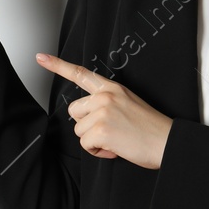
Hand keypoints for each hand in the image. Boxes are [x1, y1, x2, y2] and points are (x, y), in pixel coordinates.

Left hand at [35, 53, 173, 168]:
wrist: (168, 143)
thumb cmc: (150, 129)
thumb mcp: (128, 104)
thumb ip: (106, 103)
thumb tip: (87, 115)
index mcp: (112, 88)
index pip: (81, 74)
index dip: (58, 65)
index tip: (41, 57)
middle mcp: (105, 96)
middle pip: (74, 111)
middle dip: (87, 125)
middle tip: (112, 131)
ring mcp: (102, 111)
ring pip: (79, 130)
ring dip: (94, 140)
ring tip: (117, 139)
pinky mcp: (100, 129)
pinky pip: (85, 144)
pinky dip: (98, 151)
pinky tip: (116, 148)